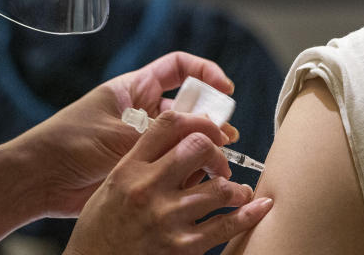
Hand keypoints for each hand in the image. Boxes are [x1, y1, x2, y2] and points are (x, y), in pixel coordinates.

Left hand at [10, 52, 241, 217]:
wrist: (39, 181)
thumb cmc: (69, 145)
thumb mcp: (120, 133)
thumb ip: (166, 133)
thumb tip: (211, 132)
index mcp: (134, 89)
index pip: (179, 68)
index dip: (206, 72)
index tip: (226, 89)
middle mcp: (143, 111)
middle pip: (190, 105)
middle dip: (211, 118)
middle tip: (224, 136)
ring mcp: (143, 140)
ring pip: (185, 138)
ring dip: (203, 147)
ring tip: (217, 161)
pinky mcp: (142, 166)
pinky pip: (173, 163)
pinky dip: (188, 169)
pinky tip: (196, 178)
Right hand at [63, 110, 272, 254]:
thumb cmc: (102, 226)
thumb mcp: (114, 184)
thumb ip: (147, 163)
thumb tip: (190, 145)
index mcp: (130, 168)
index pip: (169, 124)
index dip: (199, 121)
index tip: (209, 132)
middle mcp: (148, 188)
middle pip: (199, 146)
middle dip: (217, 152)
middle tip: (221, 165)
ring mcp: (166, 218)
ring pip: (220, 187)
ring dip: (236, 187)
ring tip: (238, 191)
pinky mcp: (181, 246)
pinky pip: (225, 226)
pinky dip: (249, 214)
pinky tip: (261, 206)